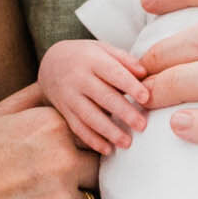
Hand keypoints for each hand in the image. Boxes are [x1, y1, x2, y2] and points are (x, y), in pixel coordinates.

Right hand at [0, 84, 95, 198]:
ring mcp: (61, 195)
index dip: (80, 144)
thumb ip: (27, 104)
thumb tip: (54, 88)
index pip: (92, 128)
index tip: (61, 160)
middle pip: (100, 163)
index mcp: (46, 123)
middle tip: (50, 189)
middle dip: (83, 175)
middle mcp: (61, 155)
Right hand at [39, 39, 149, 153]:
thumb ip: (124, 59)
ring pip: (89, 116)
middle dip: (124, 112)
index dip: (130, 86)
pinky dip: (92, 140)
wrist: (51, 63)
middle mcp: (79, 78)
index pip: (113, 73)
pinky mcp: (65, 111)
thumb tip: (144, 74)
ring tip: (127, 143)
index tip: (146, 98)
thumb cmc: (85, 56)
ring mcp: (70, 96)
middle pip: (103, 97)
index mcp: (92, 60)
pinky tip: (107, 149)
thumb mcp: (103, 49)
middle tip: (142, 125)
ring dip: (109, 131)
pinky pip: (78, 127)